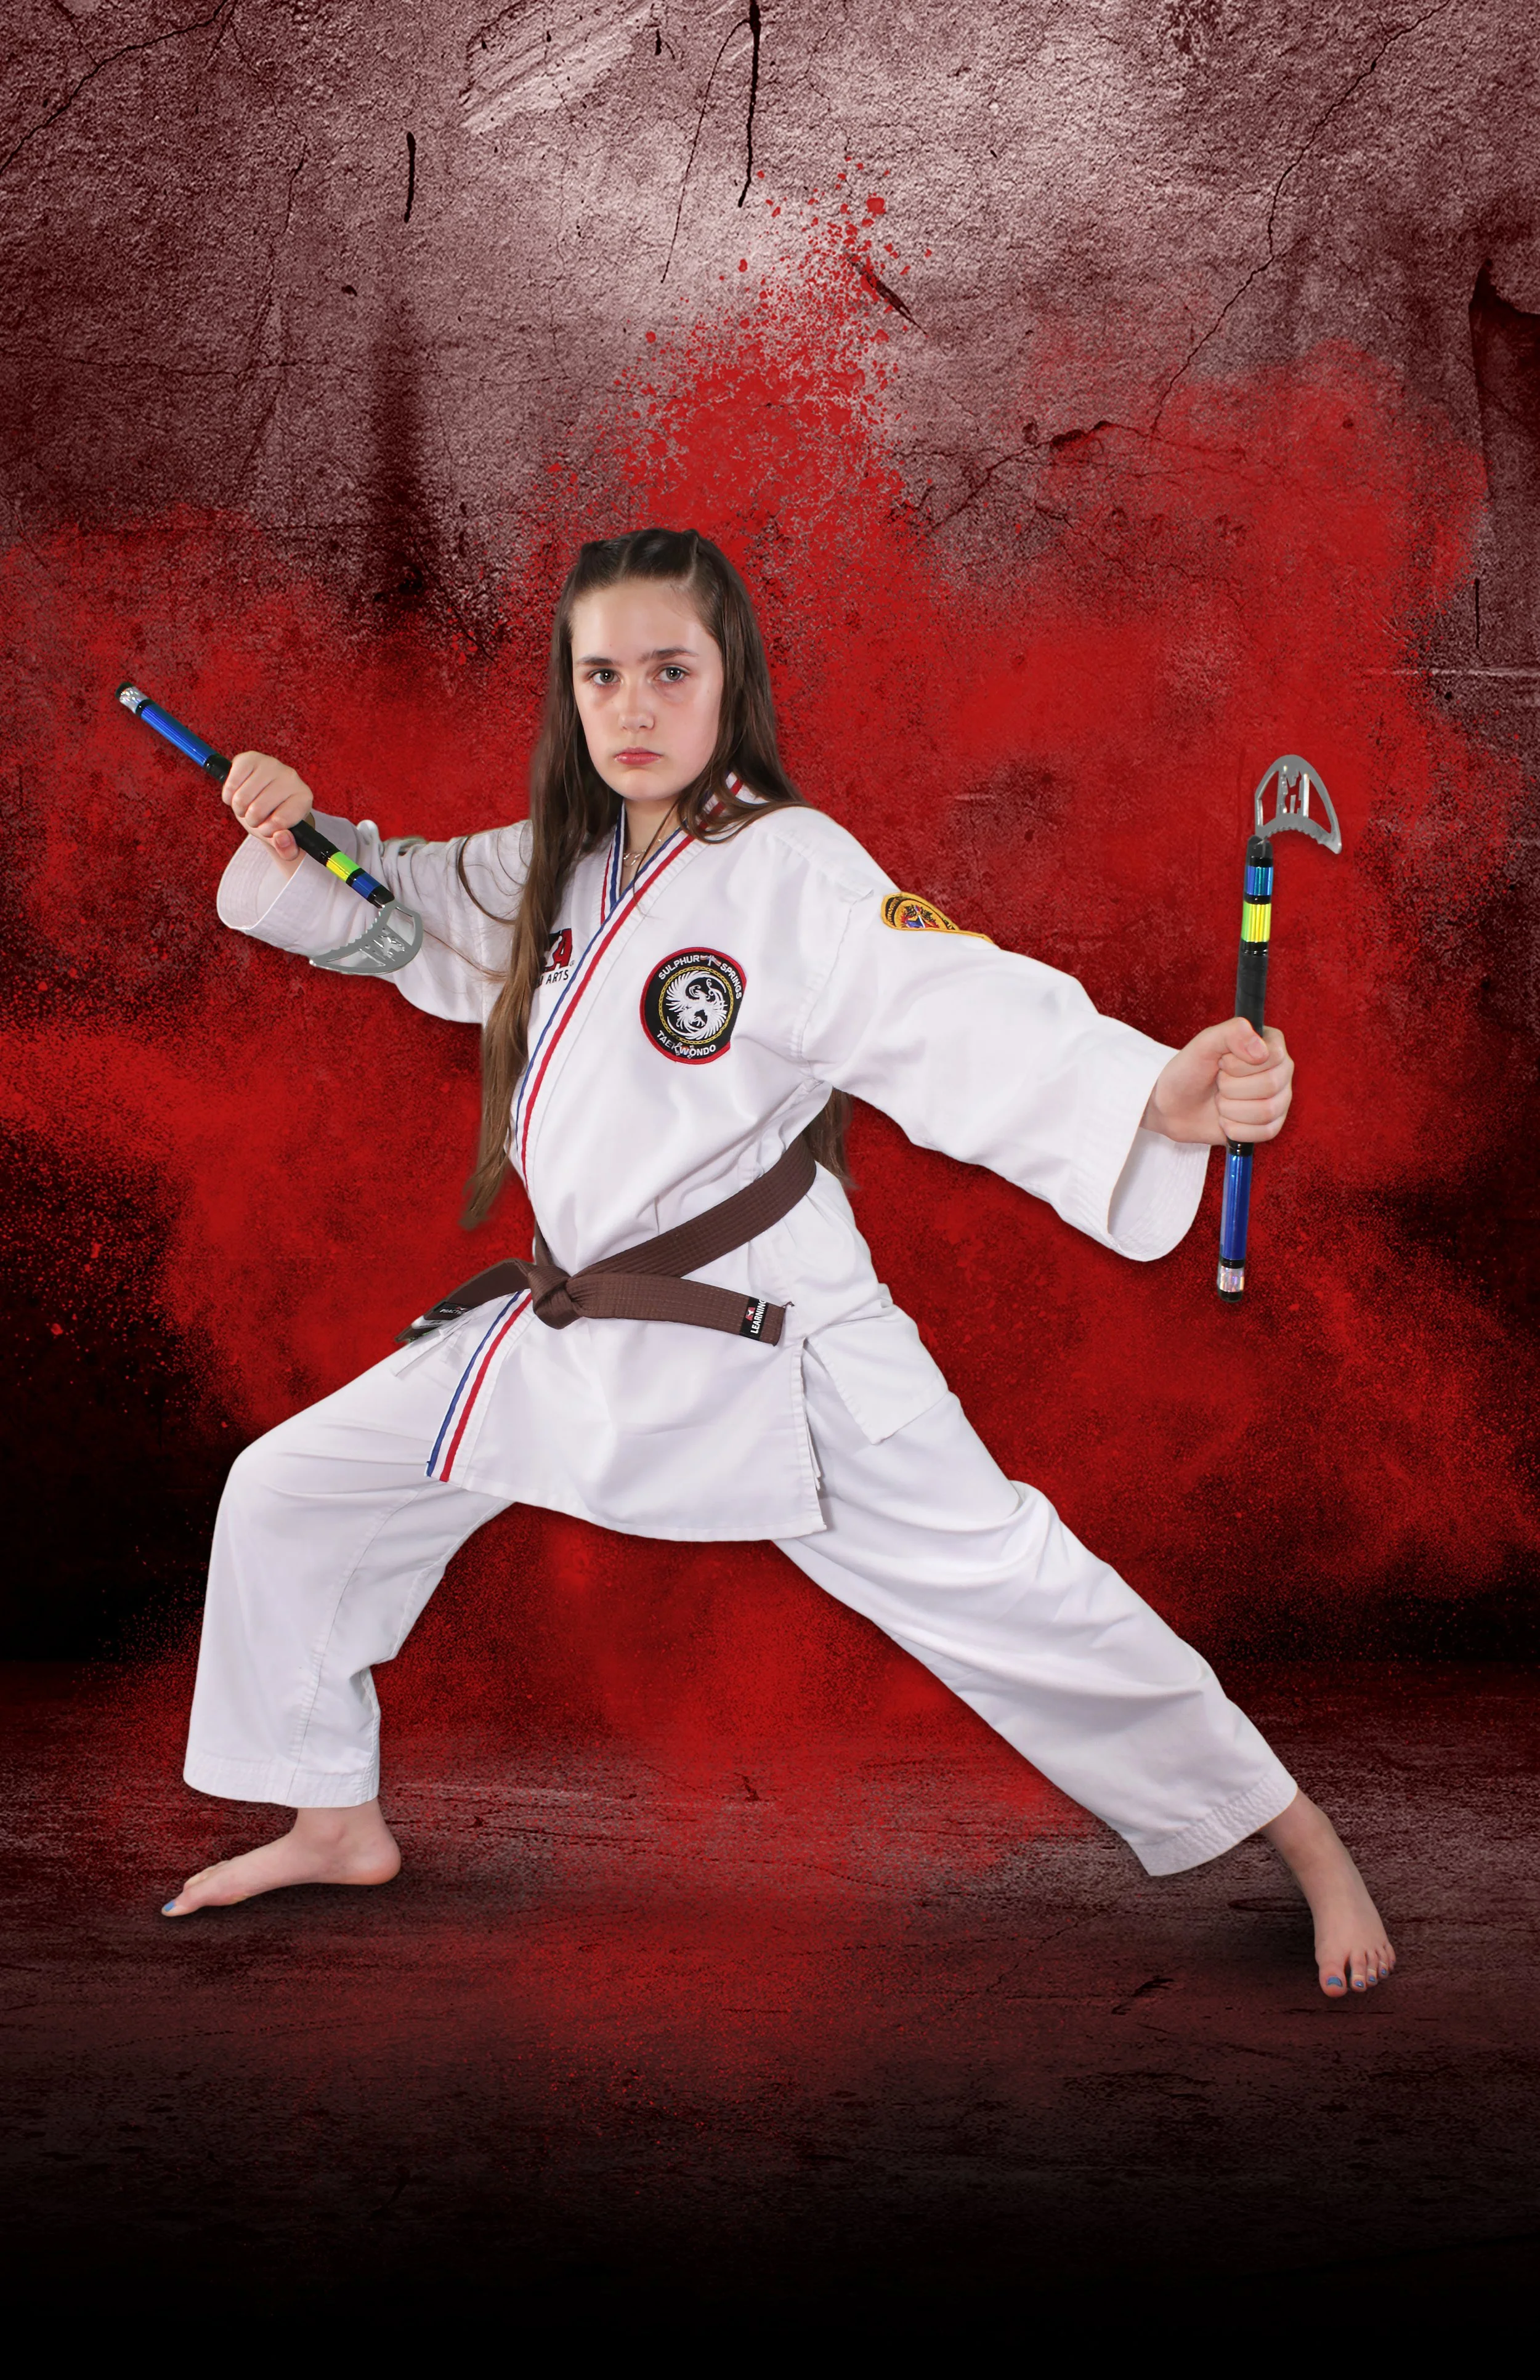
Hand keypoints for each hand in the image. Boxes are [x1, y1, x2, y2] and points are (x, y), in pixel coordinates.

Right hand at [223, 751, 311, 875]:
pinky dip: (229, 796)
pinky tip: (238, 794)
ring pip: (241, 798)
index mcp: (303, 797)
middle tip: (256, 816)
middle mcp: (291, 777)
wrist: (264, 797)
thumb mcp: (284, 840)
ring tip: (248, 806)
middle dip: (252, 821)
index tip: (269, 827)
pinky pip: (231, 784)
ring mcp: (270, 764)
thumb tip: (281, 838)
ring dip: (239, 809)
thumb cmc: (276, 819)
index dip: (268, 830)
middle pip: (257, 810)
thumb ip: (287, 849)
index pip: (280, 821)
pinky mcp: (250, 758)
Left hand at [1142, 1019, 1292, 1146]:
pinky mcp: (1271, 1125)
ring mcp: (1279, 1099)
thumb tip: (1260, 1049)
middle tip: (1218, 1082)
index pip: (1273, 1055)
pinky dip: (1235, 1128)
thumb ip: (1231, 1033)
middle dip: (1231, 1087)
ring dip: (1231, 1109)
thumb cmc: (1190, 1071)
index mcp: (1270, 1044)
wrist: (1174, 1107)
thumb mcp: (1204, 1044)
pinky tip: (1225, 1119)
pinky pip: (1264, 1132)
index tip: (1222, 1062)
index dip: (1240, 1064)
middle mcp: (1281, 1070)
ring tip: (1220, 1100)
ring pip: (1267, 1111)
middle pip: (1271, 1085)